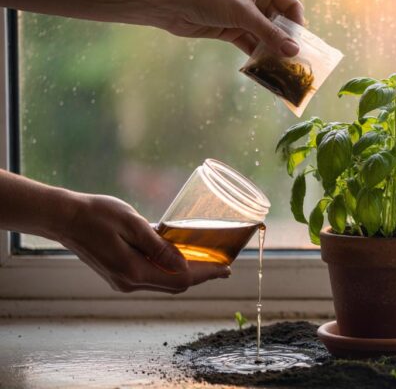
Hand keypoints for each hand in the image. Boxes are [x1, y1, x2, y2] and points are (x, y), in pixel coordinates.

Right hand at [59, 193, 229, 293]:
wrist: (63, 218)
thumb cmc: (96, 214)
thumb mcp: (133, 223)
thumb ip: (159, 245)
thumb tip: (184, 263)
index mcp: (134, 270)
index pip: (181, 279)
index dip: (207, 274)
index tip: (227, 269)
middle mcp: (129, 282)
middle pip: (175, 285)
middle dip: (201, 276)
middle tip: (223, 267)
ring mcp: (122, 281)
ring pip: (164, 283)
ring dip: (186, 274)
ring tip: (208, 263)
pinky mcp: (118, 275)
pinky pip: (152, 277)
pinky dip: (170, 270)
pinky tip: (180, 259)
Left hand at [165, 0, 303, 56]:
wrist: (172, 3)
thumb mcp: (244, 15)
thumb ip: (270, 34)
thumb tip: (294, 52)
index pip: (290, 5)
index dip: (296, 25)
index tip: (300, 45)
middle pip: (279, 23)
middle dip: (285, 41)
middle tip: (296, 62)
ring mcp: (245, 15)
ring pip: (266, 35)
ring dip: (272, 51)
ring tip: (284, 69)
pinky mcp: (233, 29)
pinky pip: (252, 44)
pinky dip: (258, 55)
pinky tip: (266, 68)